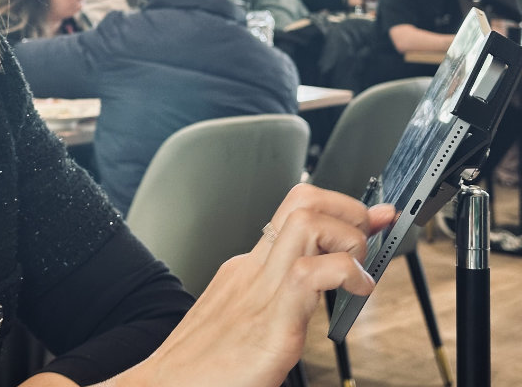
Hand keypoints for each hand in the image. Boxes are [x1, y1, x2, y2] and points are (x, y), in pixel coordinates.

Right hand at [116, 183, 394, 386]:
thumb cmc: (200, 368)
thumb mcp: (236, 323)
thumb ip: (269, 307)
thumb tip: (304, 306)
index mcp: (246, 270)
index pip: (292, 215)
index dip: (338, 209)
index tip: (369, 218)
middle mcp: (252, 269)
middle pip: (301, 202)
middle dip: (348, 209)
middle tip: (371, 232)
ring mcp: (259, 290)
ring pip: (306, 223)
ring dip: (348, 236)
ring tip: (361, 267)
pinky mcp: (270, 321)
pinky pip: (310, 274)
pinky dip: (345, 273)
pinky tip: (356, 292)